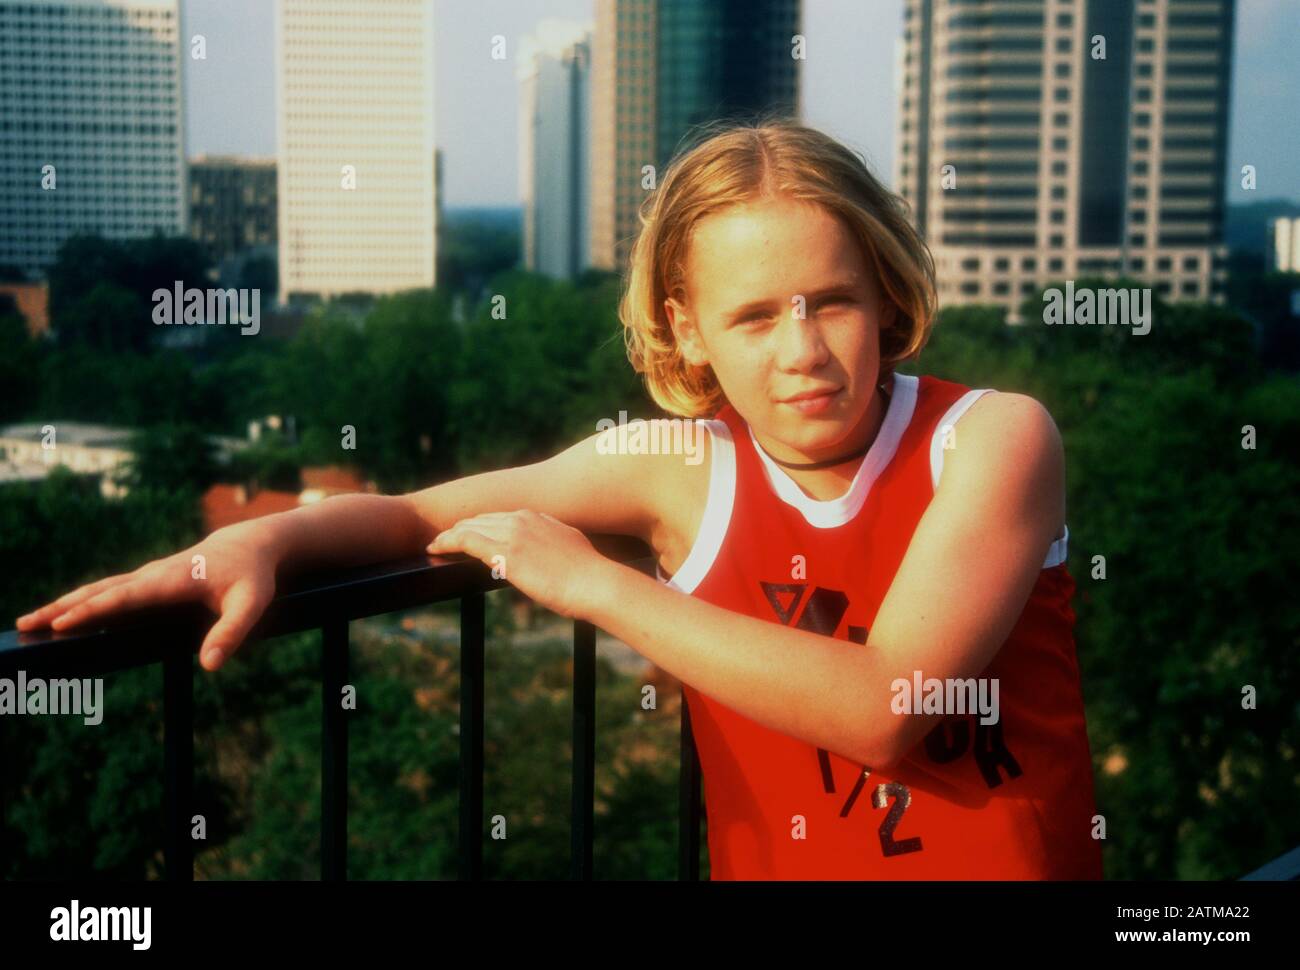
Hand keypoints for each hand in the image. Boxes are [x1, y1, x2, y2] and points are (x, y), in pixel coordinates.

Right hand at [15, 523, 279, 671]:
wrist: (250, 545)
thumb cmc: (252, 576)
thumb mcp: (252, 603)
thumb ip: (232, 632)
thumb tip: (209, 665)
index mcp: (173, 579)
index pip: (126, 597)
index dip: (94, 610)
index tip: (61, 624)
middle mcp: (153, 575)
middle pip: (100, 591)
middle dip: (62, 607)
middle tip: (26, 625)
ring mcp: (147, 576)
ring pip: (99, 589)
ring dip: (65, 604)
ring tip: (30, 621)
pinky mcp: (147, 581)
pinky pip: (109, 591)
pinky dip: (82, 602)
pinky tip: (65, 616)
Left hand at [426, 510, 606, 619]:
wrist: (595, 583)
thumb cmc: (589, 575)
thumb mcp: (571, 547)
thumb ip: (554, 543)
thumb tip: (549, 553)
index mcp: (539, 517)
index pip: (500, 517)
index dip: (480, 525)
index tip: (469, 535)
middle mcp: (523, 519)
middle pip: (481, 519)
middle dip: (462, 528)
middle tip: (444, 540)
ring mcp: (513, 533)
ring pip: (469, 527)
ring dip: (449, 536)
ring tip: (435, 545)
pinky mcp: (505, 552)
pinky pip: (466, 540)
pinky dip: (446, 542)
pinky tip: (435, 548)